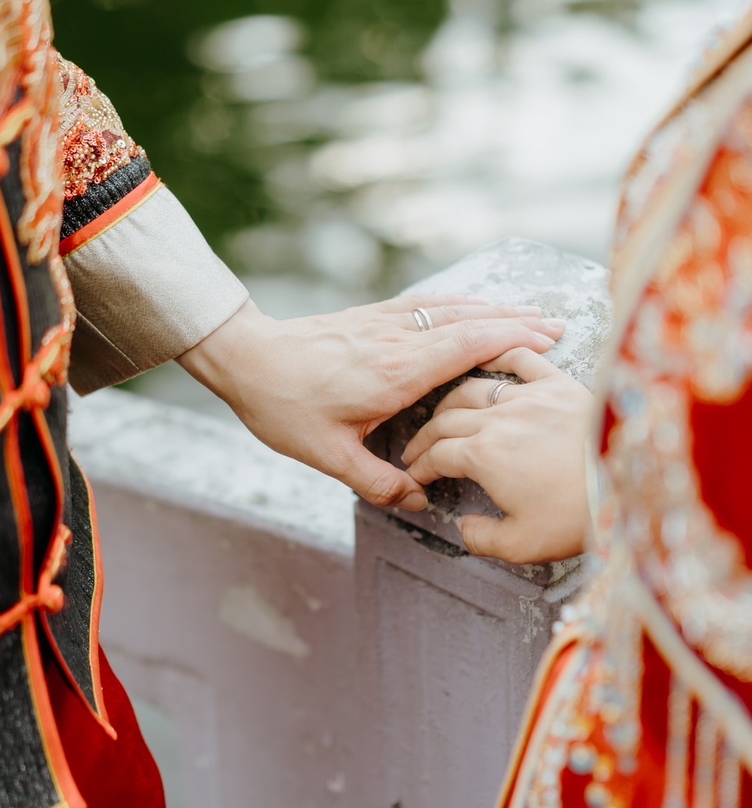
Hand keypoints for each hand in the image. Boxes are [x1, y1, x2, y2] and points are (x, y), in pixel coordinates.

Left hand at [178, 297, 565, 510]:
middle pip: (471, 322)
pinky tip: (475, 305)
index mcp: (395, 373)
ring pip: (453, 308)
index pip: (467, 348)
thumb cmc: (284, 407)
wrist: (246, 358)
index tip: (548, 339)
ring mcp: (385, 322)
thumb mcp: (328, 457)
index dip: (512, 340)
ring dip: (495, 309)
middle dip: (517, 322)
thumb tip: (419, 504)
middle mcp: (397, 340)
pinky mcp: (372, 316)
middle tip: (559, 326)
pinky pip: (428, 304)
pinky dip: (461, 303)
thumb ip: (378, 483)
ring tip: (531, 313)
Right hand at [402, 347, 592, 559]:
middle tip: (418, 450)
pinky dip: (498, 353)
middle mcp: (498, 419)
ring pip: (473, 388)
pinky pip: (521, 359)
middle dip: (425, 437)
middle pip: (446, 420)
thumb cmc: (578, 517)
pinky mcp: (559, 384)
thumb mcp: (521, 546)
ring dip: (451, 402)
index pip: (436, 456)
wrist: (631, 487)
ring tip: (445, 414)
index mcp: (483, 457)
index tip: (416, 475)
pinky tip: (487, 357)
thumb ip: (481, 538)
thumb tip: (464, 528)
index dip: (420, 467)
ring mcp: (529, 396)